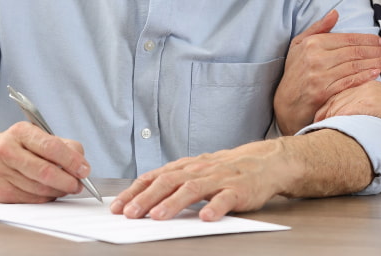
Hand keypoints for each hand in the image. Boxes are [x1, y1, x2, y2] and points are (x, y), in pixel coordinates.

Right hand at [0, 122, 91, 202]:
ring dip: (59, 191)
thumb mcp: (36, 135)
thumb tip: (81, 164)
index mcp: (20, 132)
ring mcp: (1, 173)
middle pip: (45, 172)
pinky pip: (31, 199)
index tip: (84, 169)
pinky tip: (49, 192)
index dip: (71, 161)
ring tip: (66, 187)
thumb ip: (62, 145)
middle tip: (79, 184)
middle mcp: (7, 151)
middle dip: (68, 180)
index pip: (51, 147)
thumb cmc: (15, 146)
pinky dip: (45, 198)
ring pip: (40, 189)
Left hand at [110, 140, 291, 221]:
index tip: (117, 206)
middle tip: (130, 214)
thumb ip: (173, 182)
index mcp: (185, 167)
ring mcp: (218, 179)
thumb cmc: (226, 170)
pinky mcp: (238, 189)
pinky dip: (214, 207)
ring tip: (158, 216)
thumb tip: (141, 198)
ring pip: (192, 189)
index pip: (154, 177)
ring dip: (173, 203)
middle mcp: (198, 170)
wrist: (263, 162)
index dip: (134, 192)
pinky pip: (225, 198)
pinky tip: (205, 217)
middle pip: (168, 182)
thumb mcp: (196, 171)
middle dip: (146, 199)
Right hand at [274, 10, 380, 135]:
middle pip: (354, 52)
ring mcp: (320, 76)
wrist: (285, 102)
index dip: (367, 40)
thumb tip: (335, 13)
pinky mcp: (324, 92)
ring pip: (355, 66)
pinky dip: (365, 77)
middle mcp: (316, 58)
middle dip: (377, 52)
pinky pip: (349, 82)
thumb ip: (318, 28)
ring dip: (377, 64)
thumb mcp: (299, 45)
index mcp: (313, 43)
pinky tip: (377, 74)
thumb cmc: (294, 72)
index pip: (347, 39)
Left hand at [314, 70, 380, 147]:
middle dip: (321, 109)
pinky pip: (343, 111)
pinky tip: (325, 130)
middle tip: (310, 122)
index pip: (339, 86)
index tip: (318, 112)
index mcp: (368, 79)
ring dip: (323, 117)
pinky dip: (332, 121)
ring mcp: (365, 91)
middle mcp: (364, 82)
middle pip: (333, 94)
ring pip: (335, 103)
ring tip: (314, 129)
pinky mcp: (368, 102)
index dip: (327, 100)